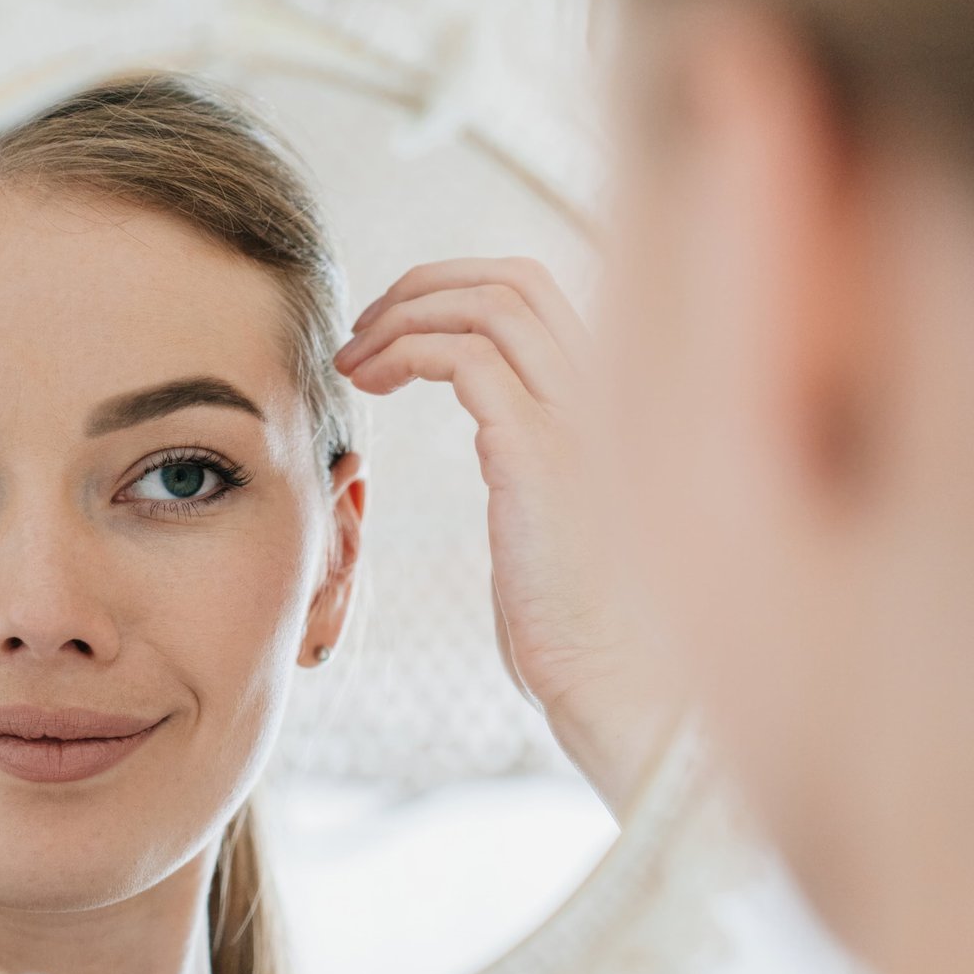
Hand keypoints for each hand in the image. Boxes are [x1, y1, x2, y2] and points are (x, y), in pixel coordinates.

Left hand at [336, 257, 675, 808]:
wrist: (618, 692)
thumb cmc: (583, 639)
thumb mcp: (559, 534)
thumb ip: (538, 480)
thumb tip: (500, 468)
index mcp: (610, 409)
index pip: (539, 299)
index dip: (459, 293)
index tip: (394, 334)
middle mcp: (604, 399)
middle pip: (515, 280)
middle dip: (426, 285)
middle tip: (363, 331)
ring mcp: (579, 421)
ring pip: (491, 303)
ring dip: (405, 314)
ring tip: (354, 360)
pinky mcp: (541, 455)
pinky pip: (468, 358)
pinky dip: (407, 350)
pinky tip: (372, 386)